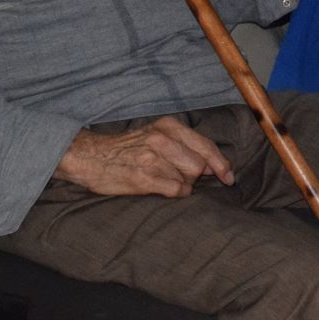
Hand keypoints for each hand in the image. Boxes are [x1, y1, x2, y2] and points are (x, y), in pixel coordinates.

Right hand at [55, 116, 233, 196]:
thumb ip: (184, 144)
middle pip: (200, 165)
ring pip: (188, 180)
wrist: (90, 156)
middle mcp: (162, 139)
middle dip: (196, 176)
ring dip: (183, 185)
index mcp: (169, 126)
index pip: (206, 146)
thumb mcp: (156, 134)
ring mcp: (152, 159)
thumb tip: (213, 165)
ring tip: (164, 180)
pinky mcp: (143, 178)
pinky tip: (162, 189)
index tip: (229, 177)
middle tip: (180, 177)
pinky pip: (175, 191)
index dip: (221, 164)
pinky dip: (175, 194)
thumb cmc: (127, 148)